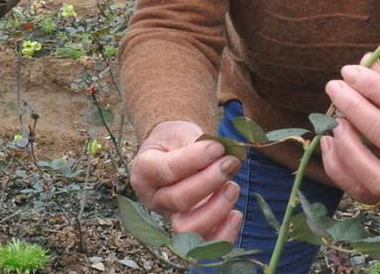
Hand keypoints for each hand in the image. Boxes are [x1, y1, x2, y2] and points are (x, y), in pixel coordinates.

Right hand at [129, 120, 242, 242]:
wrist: (173, 153)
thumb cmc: (176, 142)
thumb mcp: (179, 134)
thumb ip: (197, 145)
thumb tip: (222, 153)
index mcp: (144, 171)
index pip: (167, 169)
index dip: (195, 159)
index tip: (218, 148)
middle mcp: (153, 199)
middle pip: (178, 199)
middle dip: (209, 182)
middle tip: (230, 163)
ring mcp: (170, 218)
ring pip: (188, 228)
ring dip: (216, 209)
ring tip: (233, 187)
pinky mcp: (188, 233)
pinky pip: (205, 245)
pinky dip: (223, 234)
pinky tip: (235, 214)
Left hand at [321, 62, 379, 209]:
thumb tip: (362, 61)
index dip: (375, 87)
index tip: (349, 72)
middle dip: (356, 109)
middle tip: (334, 88)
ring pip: (376, 176)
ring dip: (347, 145)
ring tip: (334, 120)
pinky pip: (360, 192)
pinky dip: (337, 167)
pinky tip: (328, 141)